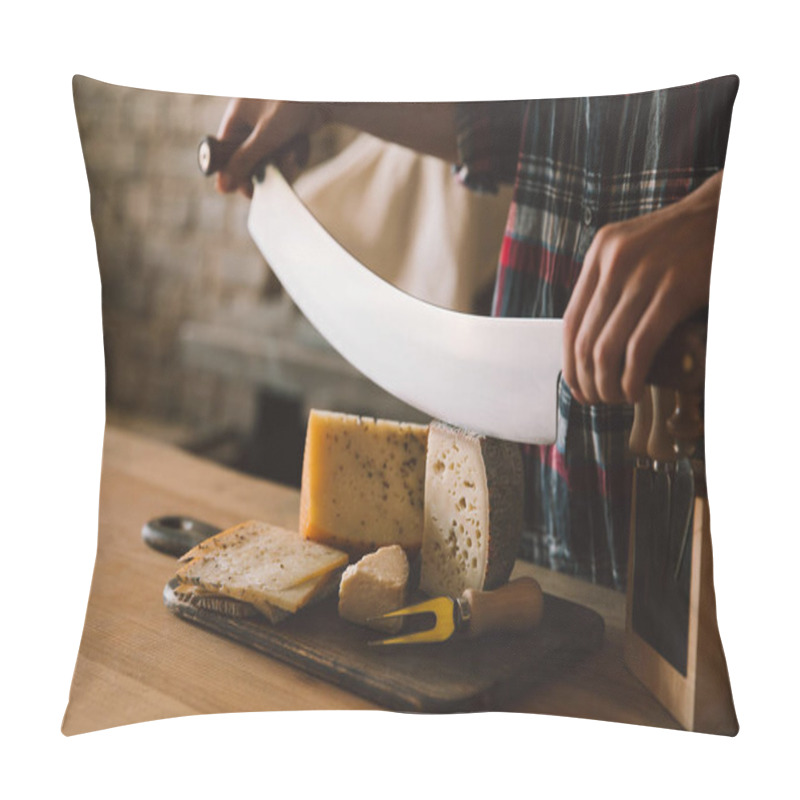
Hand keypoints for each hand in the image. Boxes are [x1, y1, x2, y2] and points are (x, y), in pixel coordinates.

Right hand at [214, 99, 328, 196]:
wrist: (324, 93)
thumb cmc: (291, 103)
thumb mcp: (266, 135)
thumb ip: (245, 160)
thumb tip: (222, 186)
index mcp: (236, 118)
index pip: (224, 155)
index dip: (234, 176)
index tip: (249, 189)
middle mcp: (248, 125)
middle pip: (249, 164)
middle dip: (267, 170)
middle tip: (281, 170)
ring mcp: (268, 131)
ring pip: (269, 164)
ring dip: (285, 164)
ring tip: (295, 153)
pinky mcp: (285, 136)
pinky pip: (284, 159)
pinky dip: (295, 157)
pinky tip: (302, 145)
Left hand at [562, 170, 722, 405]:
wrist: (726, 213)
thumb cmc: (682, 241)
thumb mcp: (633, 250)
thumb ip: (610, 283)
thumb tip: (590, 339)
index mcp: (599, 254)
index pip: (570, 322)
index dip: (569, 362)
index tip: (576, 385)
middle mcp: (614, 262)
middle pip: (584, 339)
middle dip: (586, 380)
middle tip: (596, 400)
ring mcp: (643, 275)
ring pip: (607, 348)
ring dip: (607, 384)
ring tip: (618, 399)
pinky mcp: (674, 290)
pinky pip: (640, 346)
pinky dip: (632, 376)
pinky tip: (635, 390)